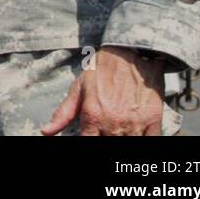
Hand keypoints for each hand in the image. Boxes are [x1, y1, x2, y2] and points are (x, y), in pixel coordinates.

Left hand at [42, 46, 165, 135]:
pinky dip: (143, 140)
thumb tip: (46, 132)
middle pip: (109, 145)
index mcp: (93, 115)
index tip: (89, 136)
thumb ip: (62, 114)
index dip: (86, 143)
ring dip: (122, 139)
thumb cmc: (101, 69)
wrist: (129, 53)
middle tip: (103, 130)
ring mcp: (134, 123)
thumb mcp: (78, 88)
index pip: (87, 143)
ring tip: (117, 130)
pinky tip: (135, 133)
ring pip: (128, 145)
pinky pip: (150, 141)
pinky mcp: (153, 120)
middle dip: (104, 138)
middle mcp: (113, 122)